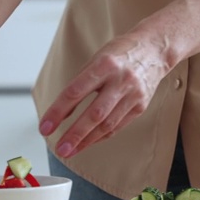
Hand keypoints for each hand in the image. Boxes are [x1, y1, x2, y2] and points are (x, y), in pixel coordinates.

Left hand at [38, 33, 167, 156]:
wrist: (155, 49)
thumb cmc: (121, 53)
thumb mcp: (97, 59)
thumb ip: (80, 84)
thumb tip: (61, 114)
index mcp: (104, 64)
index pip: (75, 91)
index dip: (58, 112)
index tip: (45, 127)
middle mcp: (120, 80)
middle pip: (95, 113)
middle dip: (75, 134)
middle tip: (60, 148)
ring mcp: (133, 94)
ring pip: (107, 124)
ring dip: (87, 141)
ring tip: (70, 150)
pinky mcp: (141, 105)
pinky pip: (118, 126)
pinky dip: (101, 136)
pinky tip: (88, 142)